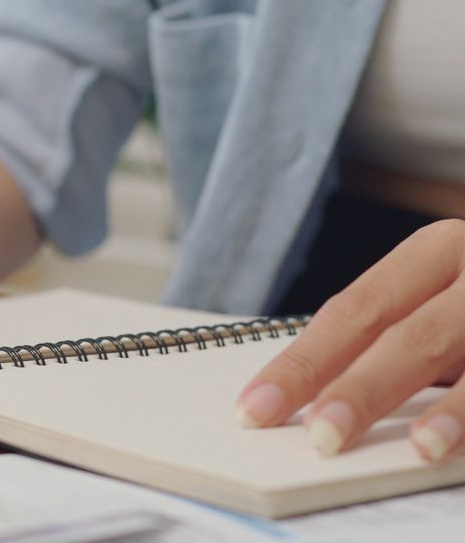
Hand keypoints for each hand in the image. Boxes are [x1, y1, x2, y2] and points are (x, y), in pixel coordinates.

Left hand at [236, 219, 464, 461]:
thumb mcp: (444, 301)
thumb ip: (393, 337)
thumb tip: (312, 393)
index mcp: (435, 252)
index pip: (354, 310)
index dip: (304, 361)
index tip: (255, 408)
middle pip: (409, 332)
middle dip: (359, 387)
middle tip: (319, 437)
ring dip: (450, 407)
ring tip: (416, 448)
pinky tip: (459, 443)